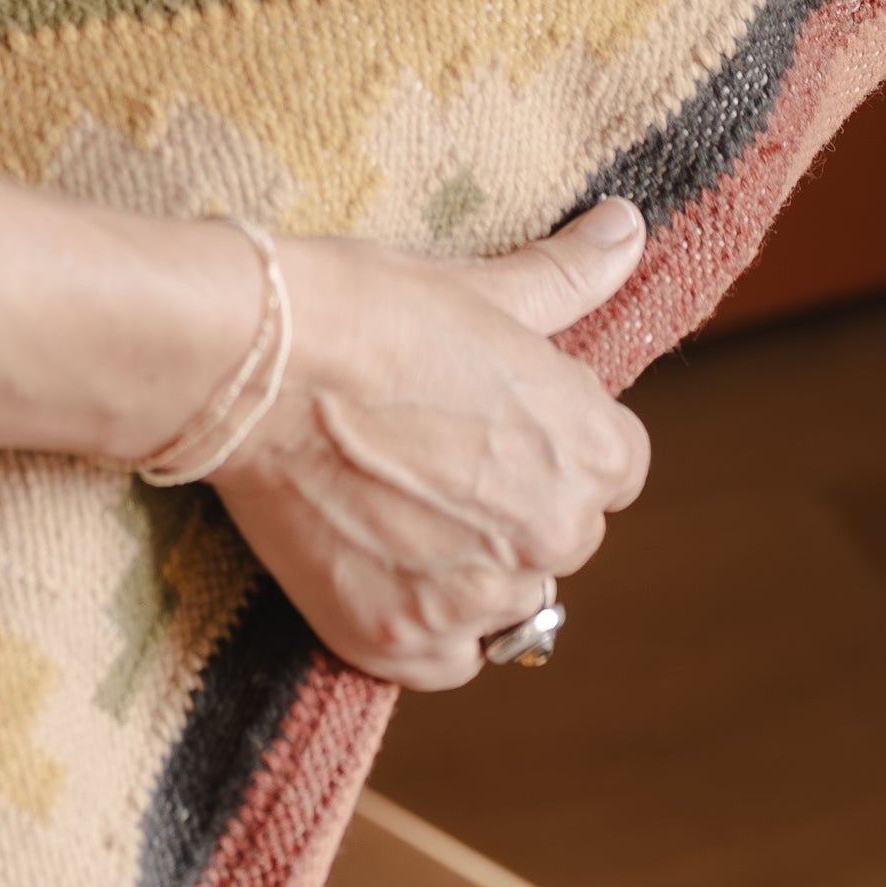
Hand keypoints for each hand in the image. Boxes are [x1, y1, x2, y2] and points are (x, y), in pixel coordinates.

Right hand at [208, 201, 651, 689]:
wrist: (256, 357)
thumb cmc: (368, 308)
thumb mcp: (478, 287)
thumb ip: (569, 276)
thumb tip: (629, 228)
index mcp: (591, 451)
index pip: (609, 468)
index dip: (544, 438)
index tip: (480, 415)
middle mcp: (552, 537)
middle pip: (555, 534)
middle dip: (506, 503)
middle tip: (423, 449)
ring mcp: (475, 596)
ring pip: (498, 598)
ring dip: (461, 565)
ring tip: (388, 496)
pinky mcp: (398, 639)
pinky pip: (444, 658)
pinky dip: (418, 620)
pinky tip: (376, 555)